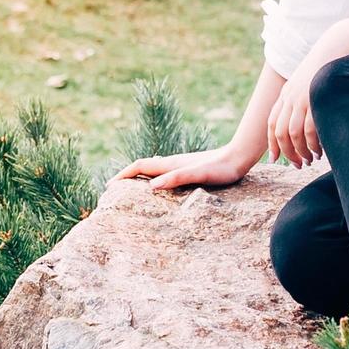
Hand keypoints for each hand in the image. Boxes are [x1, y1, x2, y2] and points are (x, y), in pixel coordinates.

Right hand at [112, 144, 256, 191]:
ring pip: (153, 171)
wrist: (239, 157)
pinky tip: (159, 189)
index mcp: (171, 164)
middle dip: (127, 176)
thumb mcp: (199, 175)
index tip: (109, 186)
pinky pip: (165, 175)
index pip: (140, 166)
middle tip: (113, 190)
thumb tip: (151, 187)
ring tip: (130, 191)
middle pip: (143, 167)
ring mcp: (181, 166)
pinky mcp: (190, 170)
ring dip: (139, 178)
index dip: (123, 175)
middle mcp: (173, 163)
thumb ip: (176, 178)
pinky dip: (154, 180)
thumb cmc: (221, 168)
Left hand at [267, 20, 348, 168]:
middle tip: (298, 164)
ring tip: (310, 160)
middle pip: (280, 132)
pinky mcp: (315, 100)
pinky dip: (312, 145)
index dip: (272, 143)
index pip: (272, 122)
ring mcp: (302, 98)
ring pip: (292, 134)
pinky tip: (320, 152)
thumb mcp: (311, 80)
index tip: (275, 158)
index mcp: (287, 92)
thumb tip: (307, 118)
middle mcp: (291, 96)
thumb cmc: (330, 65)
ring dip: (300, 152)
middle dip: (287, 152)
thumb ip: (305, 97)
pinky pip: (309, 130)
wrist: (339, 45)